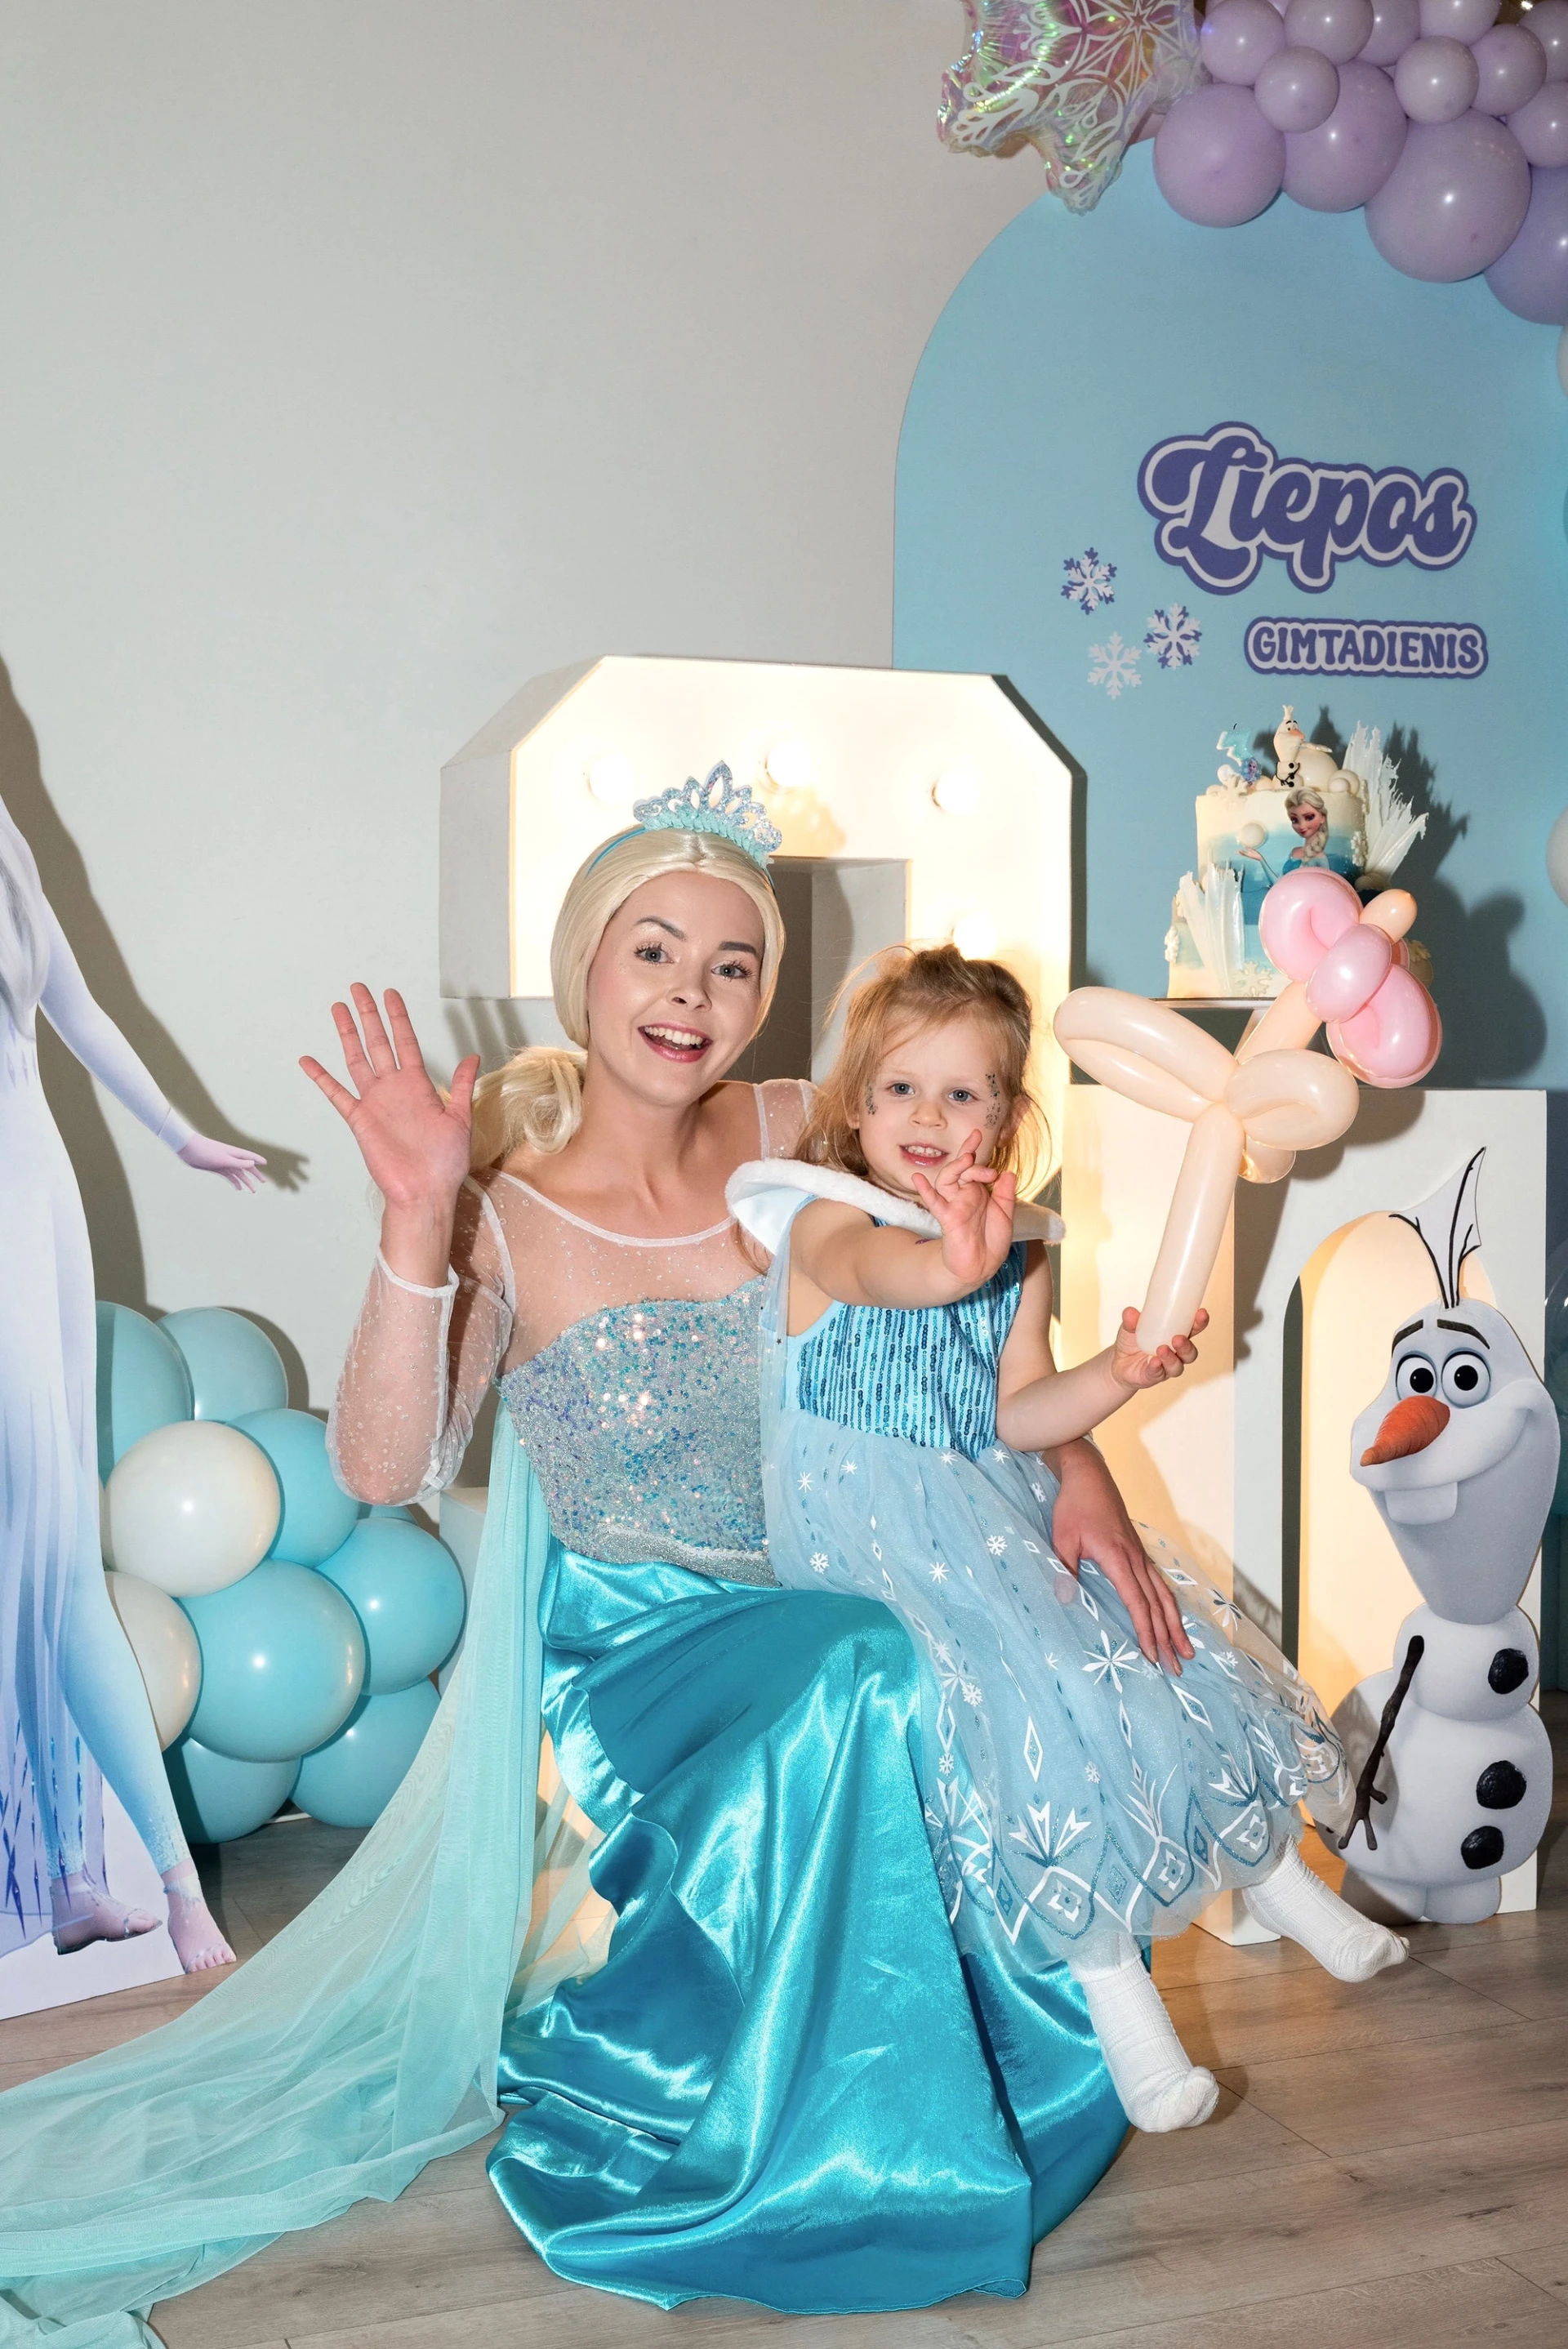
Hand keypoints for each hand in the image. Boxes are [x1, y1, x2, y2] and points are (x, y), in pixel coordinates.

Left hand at [176, 1135, 265, 1191]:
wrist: (188, 1148)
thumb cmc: (206, 1151)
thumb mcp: (224, 1159)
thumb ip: (238, 1162)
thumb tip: (253, 1164)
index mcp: (234, 1153)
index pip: (250, 1157)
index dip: (258, 1160)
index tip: (266, 1163)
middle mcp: (231, 1157)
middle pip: (246, 1167)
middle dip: (255, 1174)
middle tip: (264, 1182)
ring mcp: (223, 1163)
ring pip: (238, 1173)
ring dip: (245, 1181)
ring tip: (253, 1190)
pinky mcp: (216, 1167)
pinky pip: (228, 1176)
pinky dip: (234, 1182)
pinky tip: (238, 1188)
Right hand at [300, 986, 478, 1211]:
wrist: (425, 1192)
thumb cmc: (446, 1162)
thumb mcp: (460, 1119)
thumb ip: (461, 1087)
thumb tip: (472, 1057)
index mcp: (418, 1085)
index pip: (405, 1042)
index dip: (397, 1018)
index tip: (390, 994)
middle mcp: (394, 1089)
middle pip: (378, 1042)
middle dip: (368, 1015)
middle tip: (358, 989)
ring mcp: (374, 1102)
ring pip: (357, 1060)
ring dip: (347, 1034)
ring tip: (337, 1009)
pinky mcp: (359, 1120)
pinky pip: (337, 1095)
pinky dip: (322, 1078)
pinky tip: (308, 1060)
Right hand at [910, 1131, 1017, 1292]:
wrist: (982, 1267)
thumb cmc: (991, 1242)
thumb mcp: (1005, 1215)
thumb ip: (1006, 1194)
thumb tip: (1008, 1172)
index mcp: (977, 1192)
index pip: (973, 1166)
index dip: (973, 1150)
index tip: (978, 1133)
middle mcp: (964, 1196)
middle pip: (959, 1169)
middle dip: (967, 1156)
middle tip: (976, 1149)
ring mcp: (954, 1206)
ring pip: (947, 1180)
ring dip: (955, 1168)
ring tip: (965, 1159)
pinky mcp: (947, 1219)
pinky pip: (935, 1202)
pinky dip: (926, 1191)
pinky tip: (918, 1179)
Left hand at [1051, 1440, 1193, 1673]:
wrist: (1088, 1475)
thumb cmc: (1073, 1507)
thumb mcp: (1062, 1538)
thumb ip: (1065, 1569)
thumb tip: (1065, 1600)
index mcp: (1118, 1558)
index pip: (1137, 1603)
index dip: (1146, 1631)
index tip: (1152, 1657)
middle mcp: (1135, 1559)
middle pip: (1157, 1605)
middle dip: (1168, 1639)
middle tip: (1179, 1667)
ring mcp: (1140, 1555)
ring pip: (1164, 1596)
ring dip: (1175, 1625)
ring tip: (1187, 1650)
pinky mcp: (1138, 1551)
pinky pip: (1159, 1584)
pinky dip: (1170, 1606)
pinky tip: (1173, 1618)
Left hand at [1109, 1305, 1206, 1391]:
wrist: (1117, 1362)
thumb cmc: (1131, 1342)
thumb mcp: (1129, 1327)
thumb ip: (1131, 1320)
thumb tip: (1130, 1312)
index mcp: (1174, 1335)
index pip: (1192, 1329)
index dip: (1199, 1322)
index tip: (1201, 1313)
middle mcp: (1175, 1353)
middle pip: (1190, 1352)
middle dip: (1187, 1345)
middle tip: (1178, 1338)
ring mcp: (1166, 1366)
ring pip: (1177, 1366)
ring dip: (1172, 1358)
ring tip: (1162, 1349)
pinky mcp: (1154, 1377)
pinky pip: (1159, 1374)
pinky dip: (1157, 1367)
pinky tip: (1154, 1361)